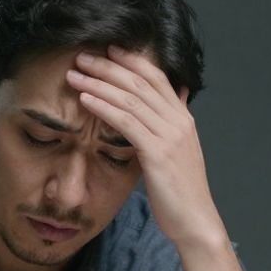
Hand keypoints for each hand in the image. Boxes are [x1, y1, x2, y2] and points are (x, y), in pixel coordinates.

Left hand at [66, 46, 225, 249]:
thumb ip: (175, 122)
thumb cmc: (182, 191)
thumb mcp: (180, 150)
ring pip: (130, 98)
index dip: (131, 60)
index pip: (157, 77)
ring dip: (98, 83)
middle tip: (82, 57)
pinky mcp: (158, 153)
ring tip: (75, 75)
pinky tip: (85, 99)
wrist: (195, 221)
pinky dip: (104, 107)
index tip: (108, 50)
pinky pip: (126, 122)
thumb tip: (178, 95)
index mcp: (183, 118)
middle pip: (140, 82)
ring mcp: (170, 136)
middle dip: (108, 67)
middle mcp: (179, 121)